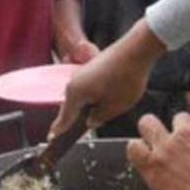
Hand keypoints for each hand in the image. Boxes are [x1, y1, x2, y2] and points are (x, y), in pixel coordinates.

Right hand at [50, 20, 164, 137]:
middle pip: (70, 107)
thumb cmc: (126, 77)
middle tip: (77, 133)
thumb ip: (99, 118)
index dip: (59, 132)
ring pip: (80, 96)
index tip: (52, 140)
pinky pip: (87, 87)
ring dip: (86, 107)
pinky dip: (92, 96)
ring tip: (98, 116)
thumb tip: (91, 121)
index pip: (64, 119)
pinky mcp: (91, 67)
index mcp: (75, 93)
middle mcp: (74, 81)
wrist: (137, 49)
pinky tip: (103, 101)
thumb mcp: (114, 107)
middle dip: (75, 119)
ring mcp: (82, 73)